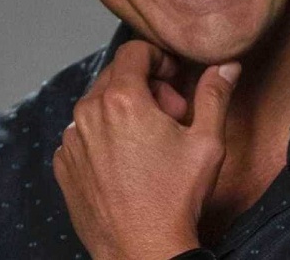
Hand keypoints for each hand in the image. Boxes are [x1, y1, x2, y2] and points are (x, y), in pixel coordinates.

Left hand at [53, 40, 240, 259]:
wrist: (142, 252)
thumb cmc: (175, 199)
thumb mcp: (207, 142)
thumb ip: (215, 95)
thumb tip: (226, 66)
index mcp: (121, 99)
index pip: (134, 51)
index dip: (159, 58)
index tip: (174, 79)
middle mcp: (87, 114)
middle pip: (116, 76)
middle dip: (145, 87)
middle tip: (171, 116)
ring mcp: (71, 141)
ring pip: (98, 106)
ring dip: (124, 112)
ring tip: (150, 144)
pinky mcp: (63, 165)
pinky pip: (83, 135)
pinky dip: (104, 138)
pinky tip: (127, 164)